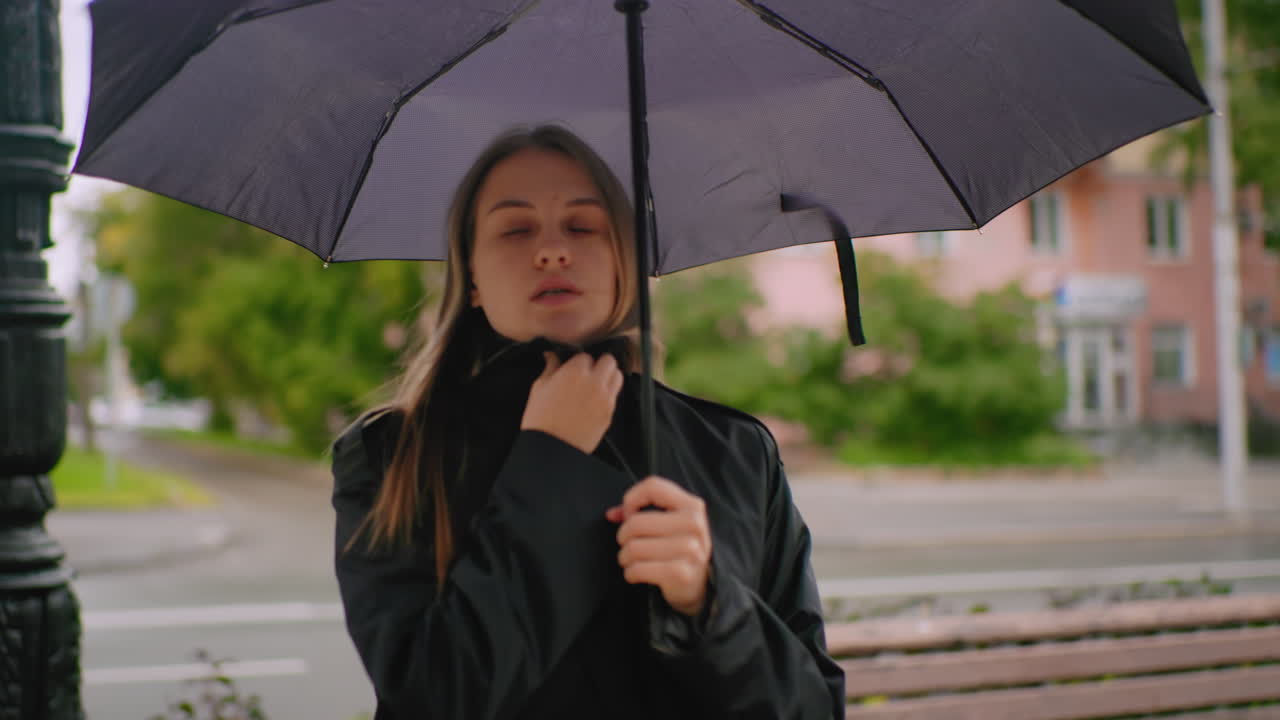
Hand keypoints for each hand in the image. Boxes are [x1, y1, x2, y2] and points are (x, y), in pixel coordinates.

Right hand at [520, 351, 622, 454]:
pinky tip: (595, 400)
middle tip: (588, 373)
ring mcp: (605, 398)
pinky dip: (609, 393)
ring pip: (617, 376)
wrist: (551, 449)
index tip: (572, 369)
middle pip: (608, 361)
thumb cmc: (540, 420)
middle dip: (599, 364)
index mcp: (574, 372)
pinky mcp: (610, 414)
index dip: (578, 362)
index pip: (585, 356)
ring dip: (608, 376)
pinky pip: (615, 395)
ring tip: (596, 385)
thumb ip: (550, 368)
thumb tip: (552, 355)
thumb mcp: (539, 388)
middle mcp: (594, 382)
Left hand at [606, 476, 711, 616]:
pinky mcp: (680, 573)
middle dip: (623, 535)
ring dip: (625, 557)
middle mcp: (693, 524)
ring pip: (633, 548)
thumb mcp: (670, 522)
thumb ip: (641, 511)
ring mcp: (690, 549)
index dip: (632, 499)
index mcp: (692, 506)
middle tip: (628, 543)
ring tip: (631, 560)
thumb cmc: (678, 547)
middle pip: (636, 522)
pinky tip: (636, 573)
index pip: (653, 486)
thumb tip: (612, 514)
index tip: (629, 514)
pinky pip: (637, 569)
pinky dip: (630, 573)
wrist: (700, 583)